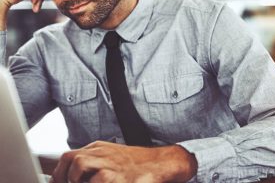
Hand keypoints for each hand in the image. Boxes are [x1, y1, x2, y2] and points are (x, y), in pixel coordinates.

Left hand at [49, 141, 196, 182]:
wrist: (162, 163)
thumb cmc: (137, 164)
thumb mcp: (113, 158)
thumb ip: (94, 164)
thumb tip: (73, 177)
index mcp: (100, 149)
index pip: (69, 157)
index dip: (59, 174)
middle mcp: (104, 154)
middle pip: (73, 158)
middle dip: (64, 177)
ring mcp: (112, 164)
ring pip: (81, 164)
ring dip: (78, 180)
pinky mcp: (120, 177)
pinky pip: (99, 180)